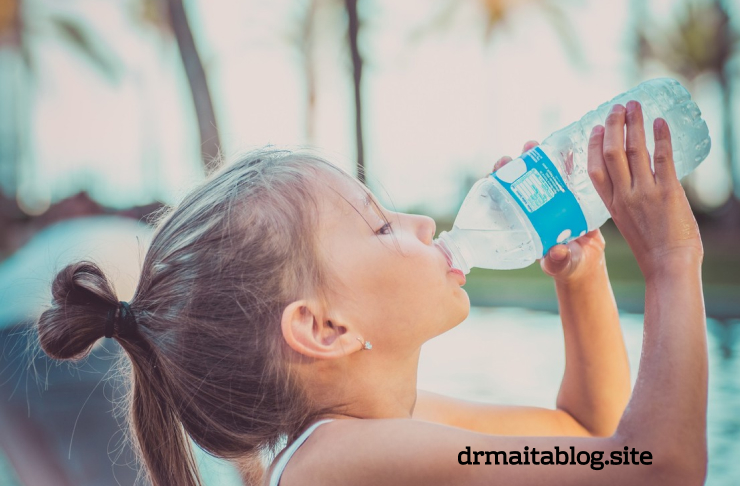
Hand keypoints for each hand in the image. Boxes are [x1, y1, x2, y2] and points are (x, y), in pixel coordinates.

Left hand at [494, 142, 606, 283]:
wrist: (589, 260)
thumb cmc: (569, 265)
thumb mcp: (561, 264)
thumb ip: (558, 260)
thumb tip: (556, 252)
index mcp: (523, 222)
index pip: (504, 199)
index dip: (497, 184)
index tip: (495, 172)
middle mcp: (534, 208)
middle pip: (520, 181)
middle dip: (515, 165)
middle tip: (516, 155)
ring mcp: (551, 198)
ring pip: (540, 173)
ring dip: (536, 157)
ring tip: (533, 145)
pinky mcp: (570, 193)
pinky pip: (566, 173)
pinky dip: (565, 160)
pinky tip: (567, 147)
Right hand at [587, 101, 702, 278]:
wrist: (668, 265)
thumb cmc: (651, 248)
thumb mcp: (628, 223)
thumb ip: (625, 201)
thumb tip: (632, 181)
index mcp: (611, 204)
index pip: (595, 169)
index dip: (593, 145)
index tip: (595, 128)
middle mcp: (624, 196)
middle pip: (611, 153)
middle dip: (613, 125)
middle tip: (617, 107)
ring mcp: (645, 193)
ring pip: (634, 150)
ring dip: (634, 124)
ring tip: (635, 105)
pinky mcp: (668, 192)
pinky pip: (662, 158)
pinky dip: (661, 137)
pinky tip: (660, 122)